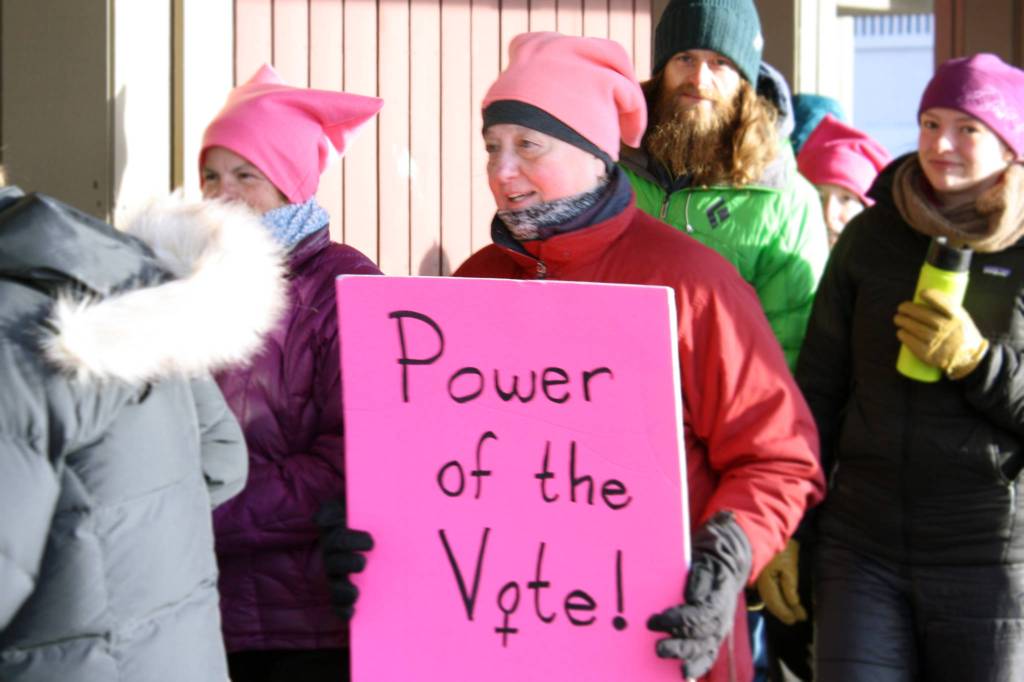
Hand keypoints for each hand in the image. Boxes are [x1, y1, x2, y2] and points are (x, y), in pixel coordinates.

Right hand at [315, 498, 373, 619]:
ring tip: (355, 593)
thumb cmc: (364, 518)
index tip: (371, 543)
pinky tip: (352, 613)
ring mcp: (338, 578)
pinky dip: (343, 611)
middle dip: (349, 564)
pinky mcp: (345, 595)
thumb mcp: (348, 507)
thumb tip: (318, 521)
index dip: (352, 542)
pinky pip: (339, 606)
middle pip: (336, 564)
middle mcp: (334, 559)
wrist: (378, 530)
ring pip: (335, 587)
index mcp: (335, 538)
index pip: (339, 541)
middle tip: (363, 563)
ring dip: (342, 593)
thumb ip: (332, 510)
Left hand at [648, 511, 751, 678]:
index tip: (656, 620)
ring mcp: (719, 625)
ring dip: (686, 657)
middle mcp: (722, 613)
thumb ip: (699, 574)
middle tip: (657, 645)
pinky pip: (707, 653)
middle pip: (703, 636)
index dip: (679, 619)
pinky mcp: (713, 632)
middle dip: (680, 643)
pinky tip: (684, 674)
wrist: (729, 555)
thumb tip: (692, 595)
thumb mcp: (704, 555)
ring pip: (705, 648)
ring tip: (668, 661)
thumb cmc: (710, 554)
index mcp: (720, 593)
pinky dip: (697, 665)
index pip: (702, 613)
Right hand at [756, 539, 806, 624]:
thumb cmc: (782, 546)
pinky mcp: (760, 575)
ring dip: (782, 605)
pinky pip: (768, 590)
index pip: (773, 601)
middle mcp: (757, 581)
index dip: (784, 612)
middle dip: (784, 610)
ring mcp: (757, 578)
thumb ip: (789, 585)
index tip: (796, 619)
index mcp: (764, 578)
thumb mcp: (789, 565)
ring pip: (769, 597)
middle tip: (798, 617)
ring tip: (796, 612)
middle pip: (770, 601)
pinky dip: (778, 597)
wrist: (771, 529)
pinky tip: (786, 601)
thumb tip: (793, 603)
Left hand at [894, 288, 987, 378]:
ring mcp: (939, 343)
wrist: (967, 358)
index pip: (946, 305)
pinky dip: (905, 336)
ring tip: (898, 318)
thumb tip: (924, 293)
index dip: (933, 297)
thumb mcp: (961, 317)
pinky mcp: (930, 355)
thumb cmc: (959, 332)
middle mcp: (949, 330)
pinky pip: (914, 344)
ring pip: (918, 329)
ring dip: (904, 322)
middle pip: (926, 317)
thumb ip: (947, 306)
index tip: (922, 293)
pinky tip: (900, 332)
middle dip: (910, 310)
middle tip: (901, 308)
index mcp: (958, 319)